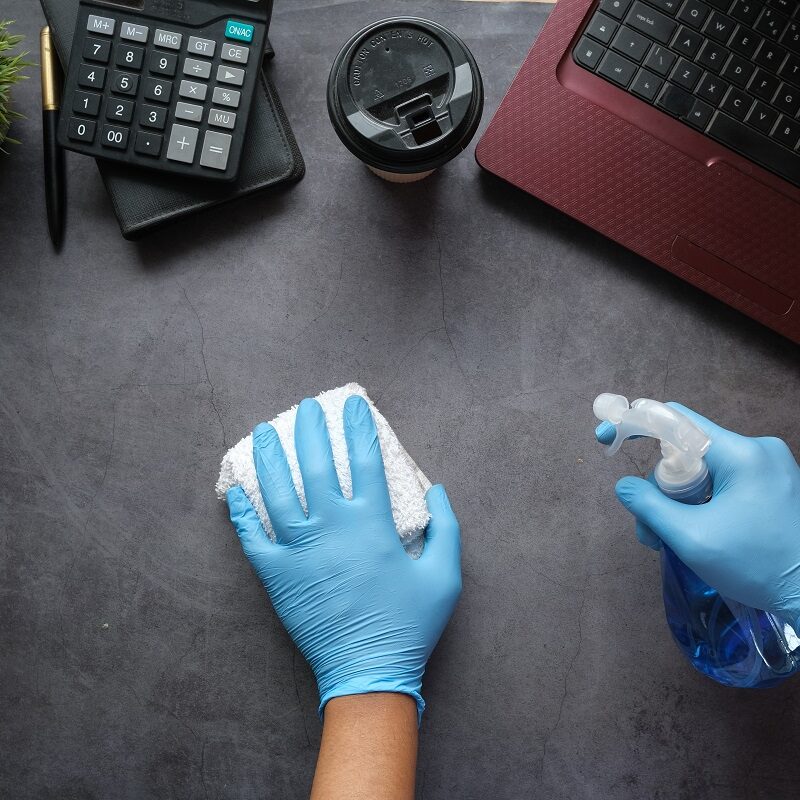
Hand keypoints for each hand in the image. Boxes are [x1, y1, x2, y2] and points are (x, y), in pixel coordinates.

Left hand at [227, 395, 461, 719]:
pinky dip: (242, 513)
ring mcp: (300, 551)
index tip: (353, 404)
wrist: (368, 673)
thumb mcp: (444, 576)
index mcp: (372, 524)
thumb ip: (446, 528)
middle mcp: (333, 528)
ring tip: (262, 431)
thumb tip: (436, 490)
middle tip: (305, 407)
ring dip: (270, 458)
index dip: (359, 427)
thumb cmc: (409, 624)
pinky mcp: (277, 576)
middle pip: (317, 465)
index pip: (366, 461)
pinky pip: (253, 538)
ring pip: (278, 492)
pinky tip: (236, 490)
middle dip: (310, 429)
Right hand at [596, 404, 799, 622]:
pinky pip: (722, 482)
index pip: (676, 420)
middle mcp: (757, 450)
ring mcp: (769, 467)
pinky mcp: (773, 485)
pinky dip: (702, 503)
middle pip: (686, 452)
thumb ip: (649, 507)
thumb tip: (624, 487)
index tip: (607, 437)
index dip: (635, 425)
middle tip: (651, 531)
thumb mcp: (692, 538)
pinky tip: (697, 532)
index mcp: (741, 454)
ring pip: (703, 470)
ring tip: (672, 542)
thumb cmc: (758, 567)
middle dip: (660, 488)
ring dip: (679, 501)